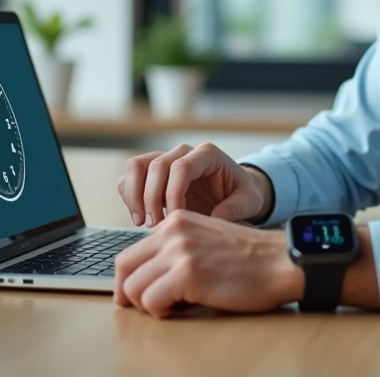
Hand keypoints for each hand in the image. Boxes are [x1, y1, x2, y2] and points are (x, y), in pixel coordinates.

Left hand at [113, 209, 302, 317]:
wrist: (280, 262)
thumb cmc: (248, 259)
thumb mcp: (205, 240)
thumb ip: (177, 249)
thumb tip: (148, 276)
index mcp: (176, 222)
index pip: (130, 251)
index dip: (128, 278)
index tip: (134, 295)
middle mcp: (173, 231)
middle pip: (124, 267)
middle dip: (128, 293)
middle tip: (143, 307)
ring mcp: (180, 251)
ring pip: (133, 286)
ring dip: (147, 304)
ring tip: (170, 306)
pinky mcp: (188, 273)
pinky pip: (151, 300)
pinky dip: (160, 311)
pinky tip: (179, 309)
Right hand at [117, 143, 271, 227]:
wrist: (233, 192)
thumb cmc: (241, 194)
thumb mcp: (250, 201)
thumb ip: (237, 208)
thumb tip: (216, 218)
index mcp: (207, 154)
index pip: (181, 167)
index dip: (173, 194)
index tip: (175, 220)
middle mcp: (183, 152)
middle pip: (155, 165)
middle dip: (151, 198)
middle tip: (155, 227)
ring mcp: (165, 159)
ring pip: (136, 166)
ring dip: (133, 195)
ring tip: (142, 222)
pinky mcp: (152, 172)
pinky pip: (130, 177)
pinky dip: (129, 196)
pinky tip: (139, 219)